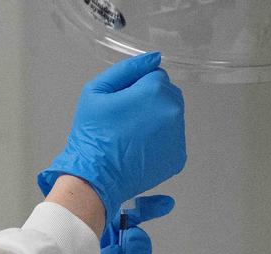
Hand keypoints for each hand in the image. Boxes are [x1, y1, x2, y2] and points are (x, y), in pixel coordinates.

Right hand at [37, 53, 185, 221]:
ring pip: (171, 117)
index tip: (122, 103)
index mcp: (154, 91)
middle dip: (151, 102)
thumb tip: (153, 58)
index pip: (155, 74)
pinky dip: (160, 142)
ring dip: (157, 121)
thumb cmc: (92, 136)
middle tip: (126, 120)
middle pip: (168, 94)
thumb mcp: (96, 91)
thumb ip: (127, 69)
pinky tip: (140, 149)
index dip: (136, 87)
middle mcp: (172, 112)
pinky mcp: (178, 157)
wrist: (95, 177)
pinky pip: (173, 140)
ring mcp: (178, 136)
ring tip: (132, 136)